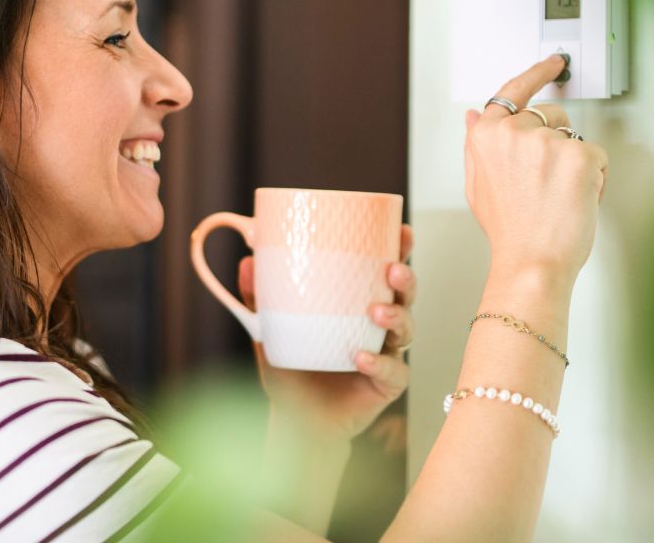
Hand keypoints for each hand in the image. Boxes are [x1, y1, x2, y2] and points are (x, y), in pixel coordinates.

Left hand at [240, 225, 416, 442]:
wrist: (296, 422)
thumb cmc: (290, 371)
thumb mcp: (270, 332)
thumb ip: (260, 300)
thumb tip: (247, 262)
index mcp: (358, 305)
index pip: (383, 273)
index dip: (399, 251)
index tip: (401, 231)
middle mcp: (379, 327)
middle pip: (405, 297)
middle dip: (405, 280)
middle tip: (392, 270)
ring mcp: (387, 356)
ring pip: (406, 331)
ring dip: (396, 317)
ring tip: (376, 312)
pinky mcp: (386, 386)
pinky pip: (392, 372)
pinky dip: (379, 362)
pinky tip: (360, 356)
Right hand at [464, 55, 608, 281]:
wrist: (532, 262)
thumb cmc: (510, 230)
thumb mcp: (478, 184)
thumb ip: (476, 143)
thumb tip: (474, 114)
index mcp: (486, 136)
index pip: (512, 91)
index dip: (536, 73)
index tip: (552, 63)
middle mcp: (514, 132)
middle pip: (550, 115)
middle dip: (555, 140)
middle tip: (547, 181)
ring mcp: (547, 142)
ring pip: (575, 136)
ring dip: (573, 161)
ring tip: (557, 195)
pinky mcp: (579, 155)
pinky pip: (597, 155)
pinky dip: (594, 178)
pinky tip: (575, 199)